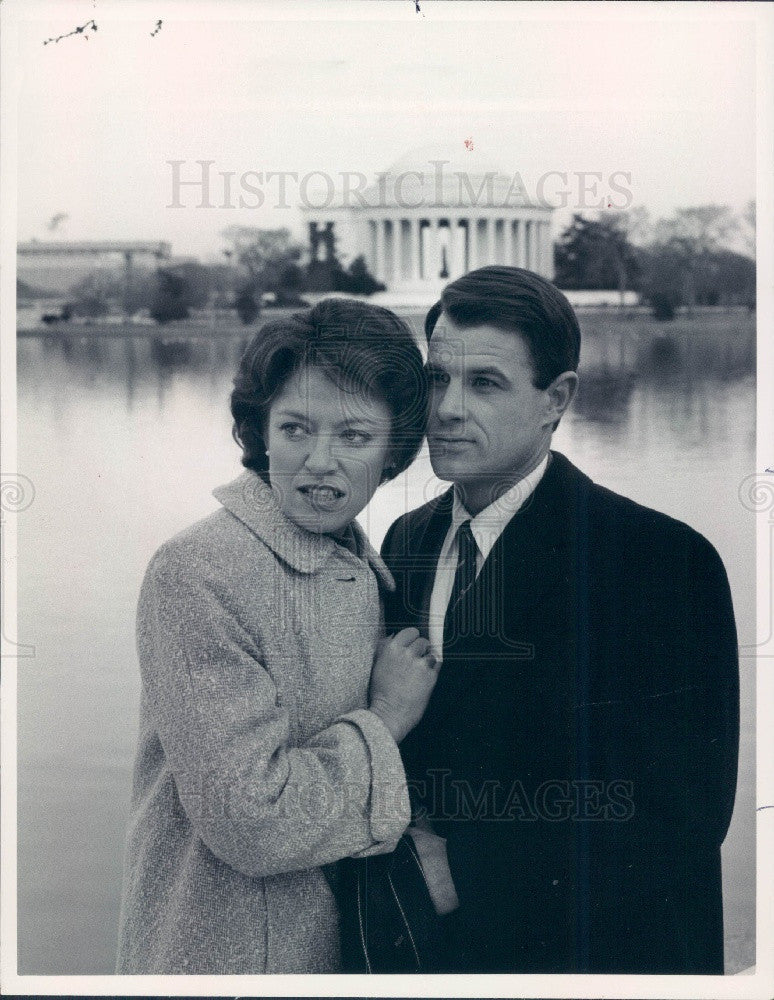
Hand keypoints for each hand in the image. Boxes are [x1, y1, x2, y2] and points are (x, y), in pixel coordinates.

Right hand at [369, 627, 437, 742]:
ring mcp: (420, 664)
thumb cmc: (381, 692)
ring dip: (427, 660)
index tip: (411, 646)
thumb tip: (394, 635)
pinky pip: (437, 665)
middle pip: (422, 641)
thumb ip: (386, 648)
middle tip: (415, 662)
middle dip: (420, 650)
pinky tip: (424, 679)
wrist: (389, 714)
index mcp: (391, 648)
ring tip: (419, 672)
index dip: (412, 639)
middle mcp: (406, 653)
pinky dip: (433, 670)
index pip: (410, 631)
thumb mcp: (377, 665)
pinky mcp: (431, 676)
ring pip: (430, 652)